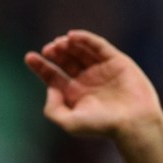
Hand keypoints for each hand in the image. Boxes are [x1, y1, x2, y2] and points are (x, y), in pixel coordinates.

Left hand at [24, 29, 162, 138]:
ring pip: (80, 51)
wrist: (132, 123)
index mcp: (73, 93)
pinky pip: (98, 46)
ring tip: (59, 43)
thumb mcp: (68, 122)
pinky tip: (72, 36)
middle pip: (65, 60)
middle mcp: (85, 80)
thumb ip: (53, 109)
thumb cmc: (101, 126)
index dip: (40, 66)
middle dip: (55, 53)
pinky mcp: (116, 61)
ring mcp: (101, 69)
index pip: (52, 75)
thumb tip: (50, 89)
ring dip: (68, 44)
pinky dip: (85, 39)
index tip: (29, 57)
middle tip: (48, 49)